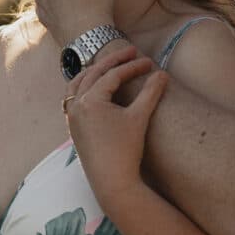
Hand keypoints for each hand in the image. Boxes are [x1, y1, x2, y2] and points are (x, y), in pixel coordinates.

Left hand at [63, 45, 168, 202]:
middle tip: (132, 52)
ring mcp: (72, 116)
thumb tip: (162, 73)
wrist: (112, 182)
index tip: (150, 62)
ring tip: (111, 64)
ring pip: (79, 83)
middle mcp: (76, 105)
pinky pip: (73, 97)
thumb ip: (150, 92)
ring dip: (95, 71)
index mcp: (90, 100)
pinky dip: (84, 86)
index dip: (133, 66)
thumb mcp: (140, 117)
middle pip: (94, 73)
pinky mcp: (73, 127)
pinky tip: (96, 87)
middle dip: (113, 61)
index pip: (113, 75)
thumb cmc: (126, 150)